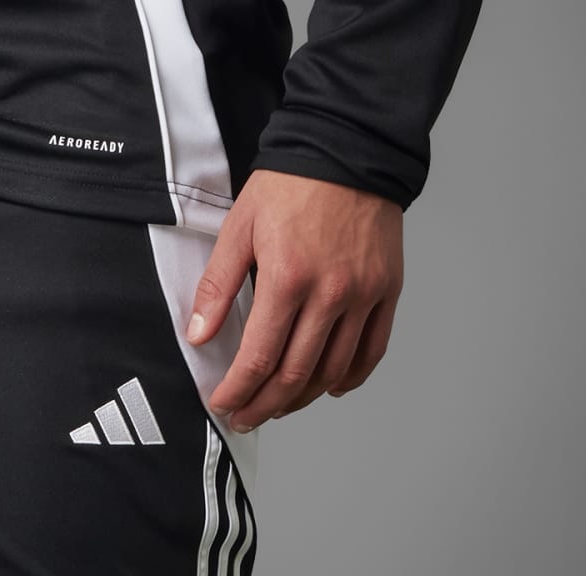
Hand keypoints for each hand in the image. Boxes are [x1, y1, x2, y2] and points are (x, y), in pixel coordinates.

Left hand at [188, 170, 403, 431]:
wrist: (351, 147)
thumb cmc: (292, 185)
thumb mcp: (239, 228)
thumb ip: (217, 286)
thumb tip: (198, 335)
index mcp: (288, 279)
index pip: (258, 359)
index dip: (237, 392)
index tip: (222, 404)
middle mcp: (331, 293)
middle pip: (295, 376)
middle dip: (263, 406)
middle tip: (245, 417)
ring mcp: (363, 294)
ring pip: (332, 371)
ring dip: (302, 399)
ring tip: (277, 406)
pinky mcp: (387, 289)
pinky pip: (371, 350)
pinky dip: (349, 378)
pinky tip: (328, 388)